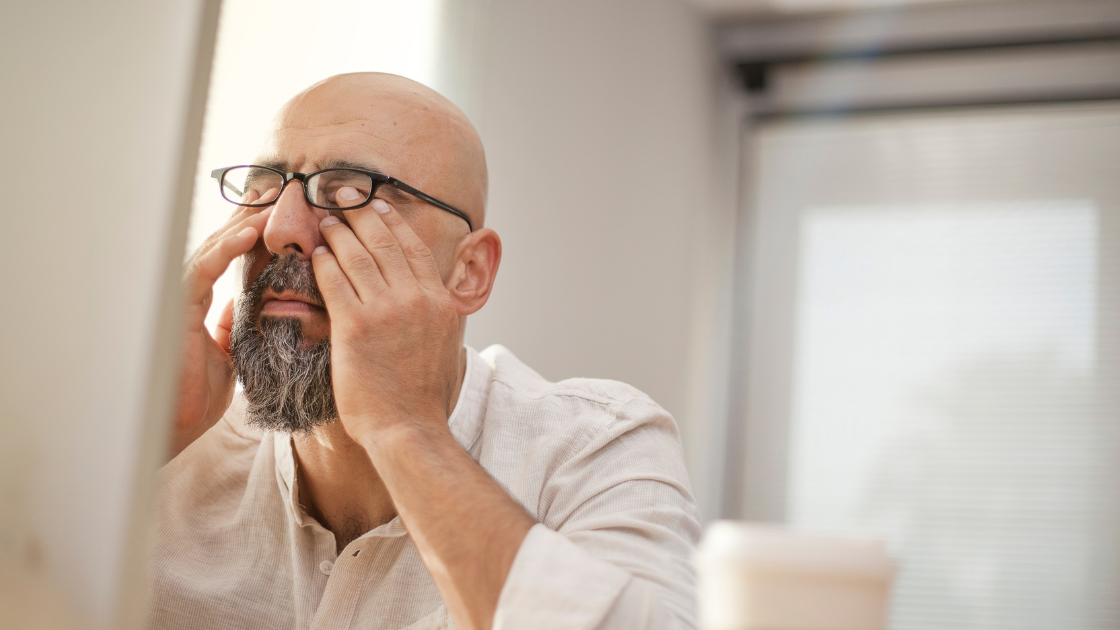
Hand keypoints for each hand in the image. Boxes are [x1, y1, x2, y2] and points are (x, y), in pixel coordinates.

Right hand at [171, 189, 275, 459]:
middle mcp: (188, 293)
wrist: (175, 424)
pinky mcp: (176, 308)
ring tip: (270, 201)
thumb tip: (239, 304)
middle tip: (278, 190)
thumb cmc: (195, 394)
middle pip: (219, 243)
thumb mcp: (226, 354)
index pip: (227, 256)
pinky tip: (248, 231)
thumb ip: (229, 326)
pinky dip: (225, 248)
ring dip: (242, 223)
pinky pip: (202, 270)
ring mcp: (180, 297)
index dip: (250, 231)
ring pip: (211, 248)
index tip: (278, 209)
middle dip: (248, 215)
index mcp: (200, 301)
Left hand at [312, 197, 460, 442]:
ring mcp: (386, 311)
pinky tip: (315, 254)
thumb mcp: (445, 347)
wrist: (409, 428)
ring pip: (358, 256)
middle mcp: (415, 299)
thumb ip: (435, 317)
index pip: (414, 249)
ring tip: (325, 219)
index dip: (393, 223)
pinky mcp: (355, 327)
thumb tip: (430, 303)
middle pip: (384, 243)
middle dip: (361, 214)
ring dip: (338, 233)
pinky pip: (335, 282)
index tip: (378, 205)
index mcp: (438, 303)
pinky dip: (324, 264)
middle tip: (344, 196)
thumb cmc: (422, 398)